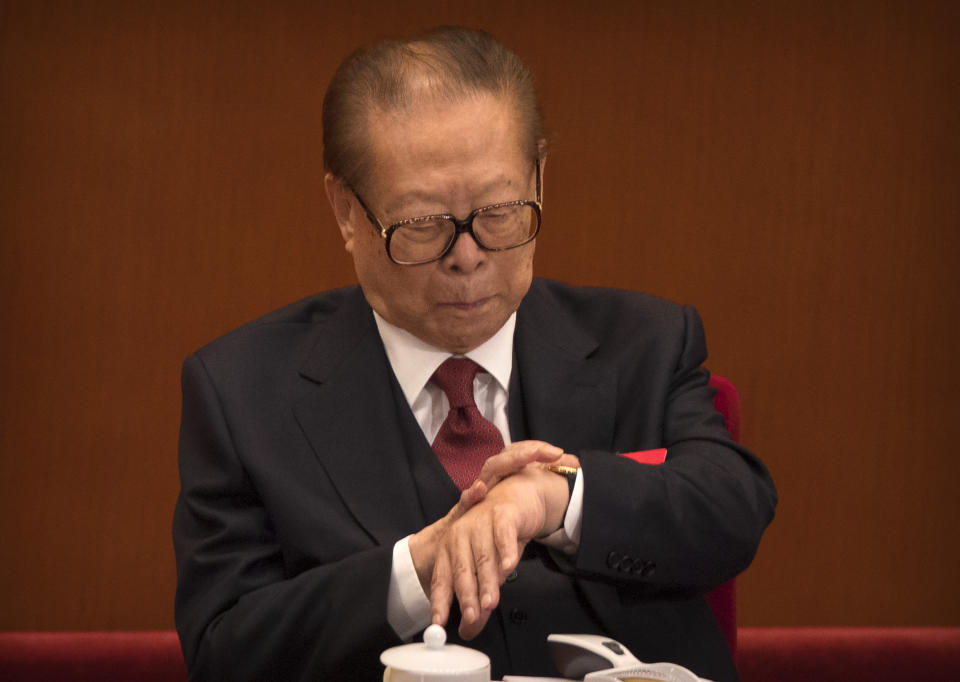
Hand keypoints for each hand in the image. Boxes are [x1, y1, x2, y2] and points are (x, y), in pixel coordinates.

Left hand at [425, 442, 576, 638]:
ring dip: (486, 580)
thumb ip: (478, 600)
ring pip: (482, 556)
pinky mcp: (502, 514)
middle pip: (461, 569)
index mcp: (450, 549)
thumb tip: (469, 631)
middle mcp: (460, 535)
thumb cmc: (496, 537)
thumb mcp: (487, 571)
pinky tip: (509, 567)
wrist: (515, 498)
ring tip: (490, 602)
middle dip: (466, 595)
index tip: (439, 624)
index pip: (442, 579)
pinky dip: (506, 551)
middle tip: (472, 616)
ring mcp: (480, 523)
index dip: (440, 602)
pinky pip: (503, 534)